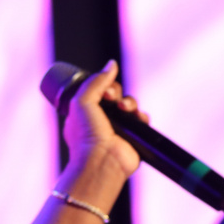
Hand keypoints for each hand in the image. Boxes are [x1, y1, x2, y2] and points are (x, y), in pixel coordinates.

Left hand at [61, 59, 147, 181]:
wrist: (101, 160)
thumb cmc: (86, 135)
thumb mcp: (82, 101)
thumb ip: (96, 81)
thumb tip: (111, 64)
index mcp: (84, 112)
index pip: (97, 90)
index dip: (103, 86)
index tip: (103, 91)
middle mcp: (100, 119)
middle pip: (115, 95)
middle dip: (116, 93)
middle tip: (111, 99)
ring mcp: (117, 128)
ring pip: (129, 105)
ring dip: (129, 103)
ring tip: (124, 109)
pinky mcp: (133, 137)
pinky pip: (142, 119)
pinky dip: (141, 116)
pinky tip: (137, 118)